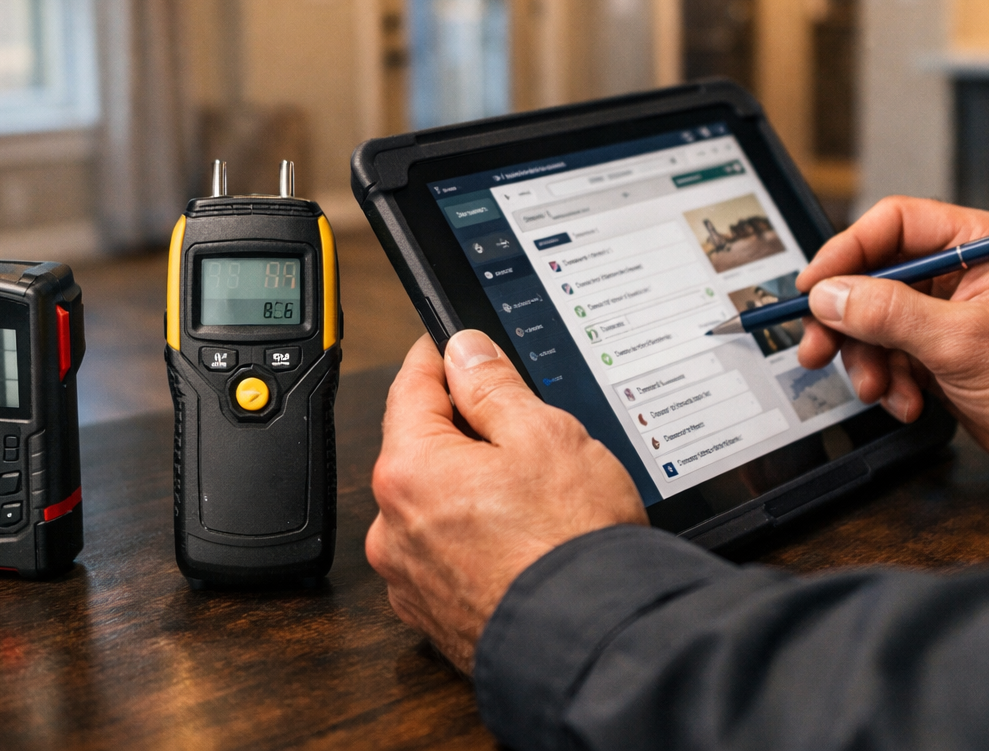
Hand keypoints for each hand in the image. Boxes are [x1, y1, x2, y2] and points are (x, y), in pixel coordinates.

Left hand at [366, 331, 646, 672]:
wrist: (595, 643)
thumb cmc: (572, 544)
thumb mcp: (544, 435)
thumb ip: (494, 387)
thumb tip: (465, 352)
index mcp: (410, 471)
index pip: (410, 388)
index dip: (437, 357)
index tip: (452, 345)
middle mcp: (393, 527)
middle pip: (420, 450)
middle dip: (462, 431)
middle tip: (518, 423)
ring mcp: (409, 579)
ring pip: (434, 505)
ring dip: (469, 488)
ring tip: (533, 493)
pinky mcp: (432, 616)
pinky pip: (446, 555)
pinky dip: (474, 540)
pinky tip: (522, 538)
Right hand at [796, 197, 988, 493]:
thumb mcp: (963, 340)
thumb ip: (888, 312)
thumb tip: (828, 293)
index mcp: (977, 245)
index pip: (892, 226)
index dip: (844, 253)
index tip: (810, 288)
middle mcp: (963, 276)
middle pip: (876, 279)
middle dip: (845, 319)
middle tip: (815, 348)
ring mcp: (955, 320)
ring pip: (880, 327)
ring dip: (869, 362)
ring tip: (879, 391)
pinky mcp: (952, 361)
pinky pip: (897, 362)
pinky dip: (891, 385)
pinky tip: (908, 405)